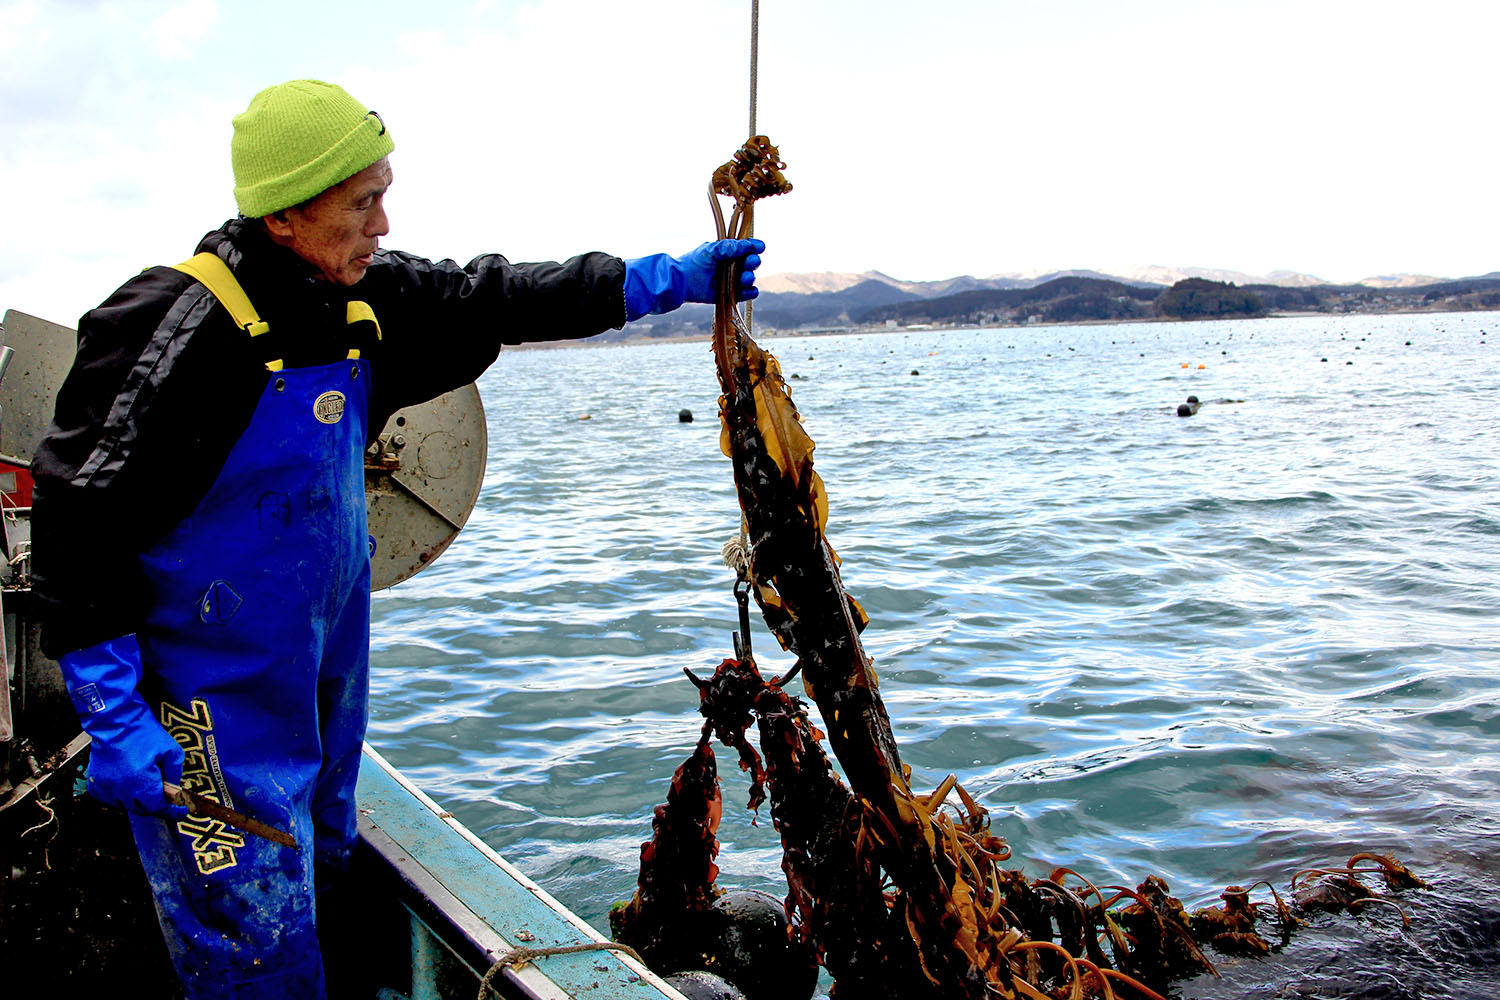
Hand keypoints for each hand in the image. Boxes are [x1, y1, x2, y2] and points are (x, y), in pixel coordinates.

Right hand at [60, 635, 183, 815]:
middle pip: (142, 809)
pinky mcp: (96, 784)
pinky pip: (110, 799)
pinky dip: (121, 796)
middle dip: (156, 805)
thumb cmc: (142, 733)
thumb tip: (175, 788)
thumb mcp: (170, 751)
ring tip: (146, 787)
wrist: (115, 721)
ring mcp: (107, 788)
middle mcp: (122, 790)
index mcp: (142, 783)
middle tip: (165, 796)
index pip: (158, 808)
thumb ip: (175, 773)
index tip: (180, 811)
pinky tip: (129, 784)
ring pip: (126, 806)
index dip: (172, 811)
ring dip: (138, 801)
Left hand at [623, 238, 765, 320]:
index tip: (760, 246)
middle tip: (751, 261)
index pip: (746, 248)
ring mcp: (731, 280)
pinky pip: (745, 294)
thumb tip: (747, 245)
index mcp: (728, 252)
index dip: (754, 246)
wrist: (681, 281)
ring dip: (750, 277)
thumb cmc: (694, 263)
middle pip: (750, 263)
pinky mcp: (729, 294)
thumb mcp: (711, 250)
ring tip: (745, 277)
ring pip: (748, 279)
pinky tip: (749, 290)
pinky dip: (750, 293)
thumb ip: (729, 247)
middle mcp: (731, 266)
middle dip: (753, 262)